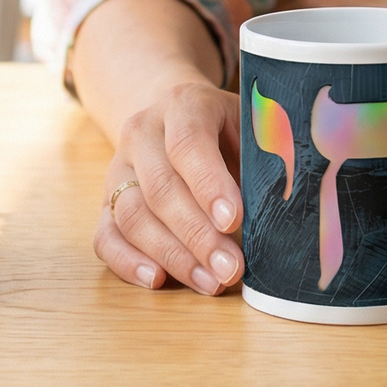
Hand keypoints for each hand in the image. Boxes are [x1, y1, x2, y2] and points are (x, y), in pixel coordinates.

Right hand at [92, 80, 243, 295]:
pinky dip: (127, 262)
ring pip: (132, 215)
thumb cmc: (228, 129)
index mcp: (184, 104)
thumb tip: (281, 210)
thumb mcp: (251, 126)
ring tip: (210, 282)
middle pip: (160, 187)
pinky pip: (105, 236)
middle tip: (231, 268)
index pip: (188, 142)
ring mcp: (118, 167)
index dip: (209, 184)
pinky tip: (157, 280)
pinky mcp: (105, 201)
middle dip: (197, 234)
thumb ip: (263, 158)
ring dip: (171, 255)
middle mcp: (142, 132)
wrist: (177, 117)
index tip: (233, 221)